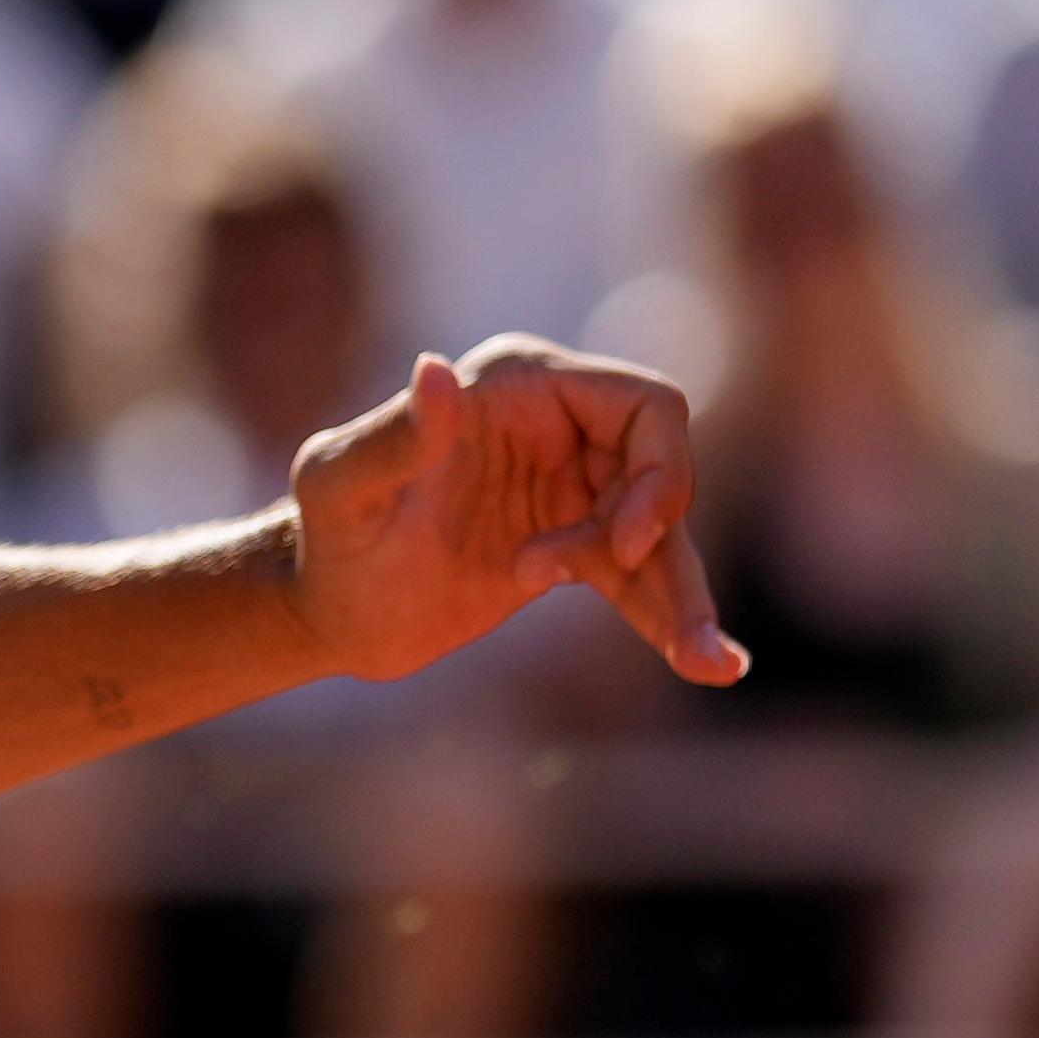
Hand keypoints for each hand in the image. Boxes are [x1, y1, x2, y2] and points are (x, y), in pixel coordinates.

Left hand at [279, 338, 744, 690]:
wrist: (329, 610)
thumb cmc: (325, 536)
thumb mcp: (342, 487)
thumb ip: (394, 436)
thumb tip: (436, 372)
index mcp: (521, 384)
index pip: (644, 407)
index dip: (658, 473)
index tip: (622, 546)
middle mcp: (559, 424)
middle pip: (664, 472)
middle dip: (653, 541)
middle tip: (576, 587)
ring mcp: (573, 486)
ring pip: (663, 536)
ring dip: (685, 599)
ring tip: (710, 665)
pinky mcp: (576, 548)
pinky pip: (643, 579)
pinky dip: (673, 619)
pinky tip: (713, 665)